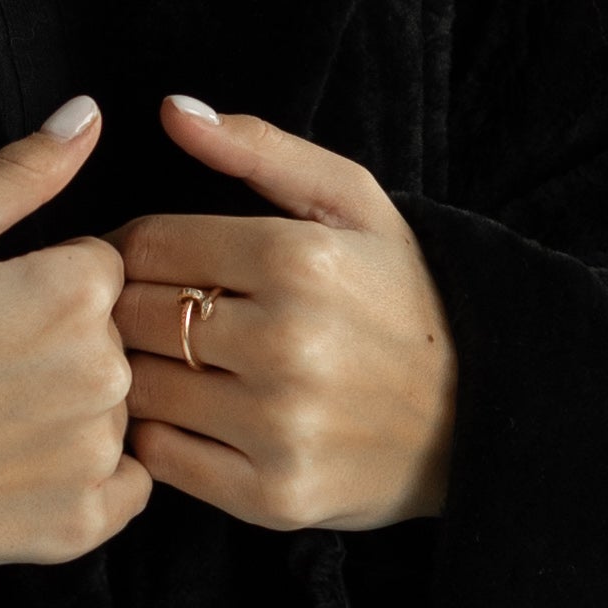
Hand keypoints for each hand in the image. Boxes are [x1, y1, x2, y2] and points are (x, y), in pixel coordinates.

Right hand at [0, 99, 148, 575]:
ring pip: (120, 410)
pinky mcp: (85, 522)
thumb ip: (21, 174)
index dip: (49, 283)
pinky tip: (19, 467)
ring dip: (76, 410)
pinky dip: (85, 478)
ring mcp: (97, 452)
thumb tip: (90, 114)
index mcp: (76, 290)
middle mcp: (105, 370)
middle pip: (117, 337)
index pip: (105, 268)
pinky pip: (124, 485)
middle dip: (65, 345)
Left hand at [114, 94, 458, 535]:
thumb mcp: (352, 202)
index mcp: (299, 259)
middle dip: (127, 309)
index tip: (145, 261)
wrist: (480, 416)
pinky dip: (159, 435)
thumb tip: (172, 111)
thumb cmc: (402, 296)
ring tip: (171, 363)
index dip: (129, 248)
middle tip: (152, 313)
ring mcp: (279, 427)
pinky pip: (160, 458)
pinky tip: (193, 415)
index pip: (145, 243)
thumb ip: (259, 149)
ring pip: (138, 387)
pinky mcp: (272, 496)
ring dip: (138, 373)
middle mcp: (287, 344)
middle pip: (131, 315)